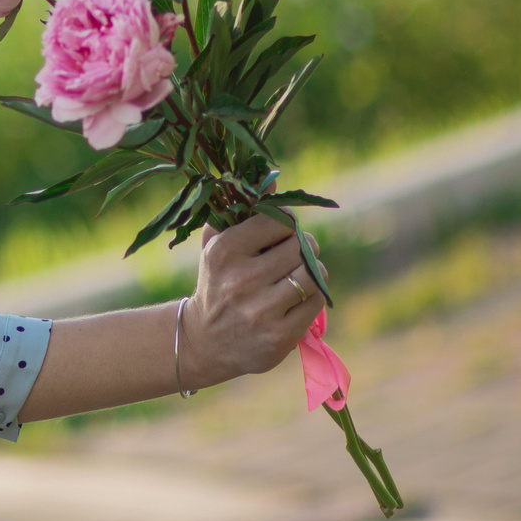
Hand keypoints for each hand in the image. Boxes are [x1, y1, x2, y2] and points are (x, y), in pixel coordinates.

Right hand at [180, 215, 324, 389]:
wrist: (204, 343)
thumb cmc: (217, 284)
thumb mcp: (218, 247)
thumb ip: (241, 212)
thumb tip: (274, 178)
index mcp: (224, 251)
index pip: (279, 221)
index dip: (286, 224)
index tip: (281, 232)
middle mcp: (241, 281)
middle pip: (300, 247)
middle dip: (302, 248)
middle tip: (292, 255)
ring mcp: (261, 310)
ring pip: (313, 274)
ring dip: (312, 271)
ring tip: (298, 275)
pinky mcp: (279, 335)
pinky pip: (316, 302)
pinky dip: (312, 296)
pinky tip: (296, 299)